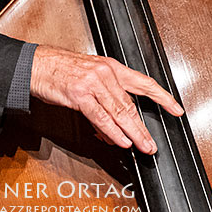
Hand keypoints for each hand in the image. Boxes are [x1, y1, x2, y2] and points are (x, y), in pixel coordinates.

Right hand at [29, 45, 183, 154]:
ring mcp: (93, 83)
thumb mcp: (88, 78)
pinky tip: (122, 140)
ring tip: (143, 146)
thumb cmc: (60, 70)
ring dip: (134, 132)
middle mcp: (106, 73)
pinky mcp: (80, 94)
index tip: (176, 109)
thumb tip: (115, 127)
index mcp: (111, 67)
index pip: (143, 82)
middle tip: (153, 143)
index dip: (162, 97)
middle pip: (131, 104)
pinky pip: (101, 117)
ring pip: (120, 112)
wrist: (36, 65)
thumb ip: (104, 100)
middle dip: (144, 127)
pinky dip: (113, 131)